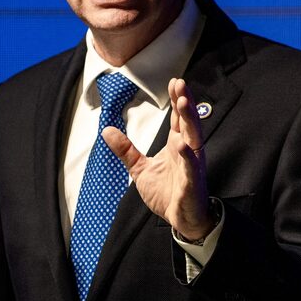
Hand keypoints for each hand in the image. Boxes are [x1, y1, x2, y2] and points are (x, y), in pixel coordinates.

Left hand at [102, 77, 214, 240]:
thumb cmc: (167, 192)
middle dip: (185, 102)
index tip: (174, 80)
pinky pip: (191, 167)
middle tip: (180, 83)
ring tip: (183, 102)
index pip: (178, 118)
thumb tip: (106, 130)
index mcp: (177, 146)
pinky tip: (183, 143)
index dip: (177, 100)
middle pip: (188, 122)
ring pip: (194, 139)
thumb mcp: (140, 169)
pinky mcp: (192, 183)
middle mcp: (188, 152)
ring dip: (190, 120)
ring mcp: (192, 166)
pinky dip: (188, 156)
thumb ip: (126, 150)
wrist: (181, 219)